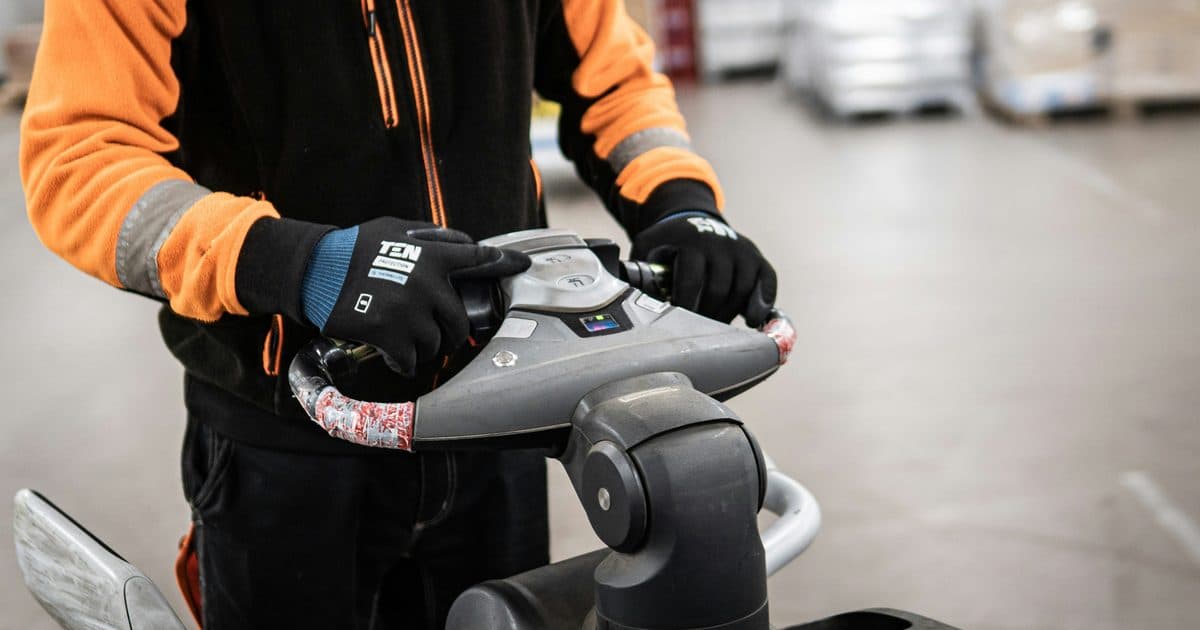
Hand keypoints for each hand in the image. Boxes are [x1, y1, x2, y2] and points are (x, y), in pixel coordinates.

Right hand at [301, 217, 529, 374]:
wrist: (314, 270)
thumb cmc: (353, 249)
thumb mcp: (393, 228)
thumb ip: (431, 237)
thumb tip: (463, 242)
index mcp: (431, 255)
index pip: (478, 258)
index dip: (504, 262)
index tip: (523, 265)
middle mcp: (428, 283)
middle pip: (460, 322)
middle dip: (451, 333)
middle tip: (436, 333)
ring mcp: (410, 311)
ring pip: (437, 345)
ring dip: (424, 347)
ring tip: (405, 339)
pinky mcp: (390, 335)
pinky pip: (411, 360)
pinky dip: (403, 361)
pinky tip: (391, 353)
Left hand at [632, 213, 776, 326]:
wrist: (693, 218)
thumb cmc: (667, 242)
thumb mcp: (648, 247)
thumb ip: (639, 269)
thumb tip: (623, 299)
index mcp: (691, 242)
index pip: (692, 281)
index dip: (687, 307)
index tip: (680, 325)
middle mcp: (721, 244)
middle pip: (719, 290)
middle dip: (707, 315)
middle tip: (697, 331)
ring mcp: (742, 250)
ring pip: (742, 291)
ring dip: (729, 313)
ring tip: (716, 328)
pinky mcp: (758, 258)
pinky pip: (767, 282)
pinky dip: (763, 302)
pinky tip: (754, 320)